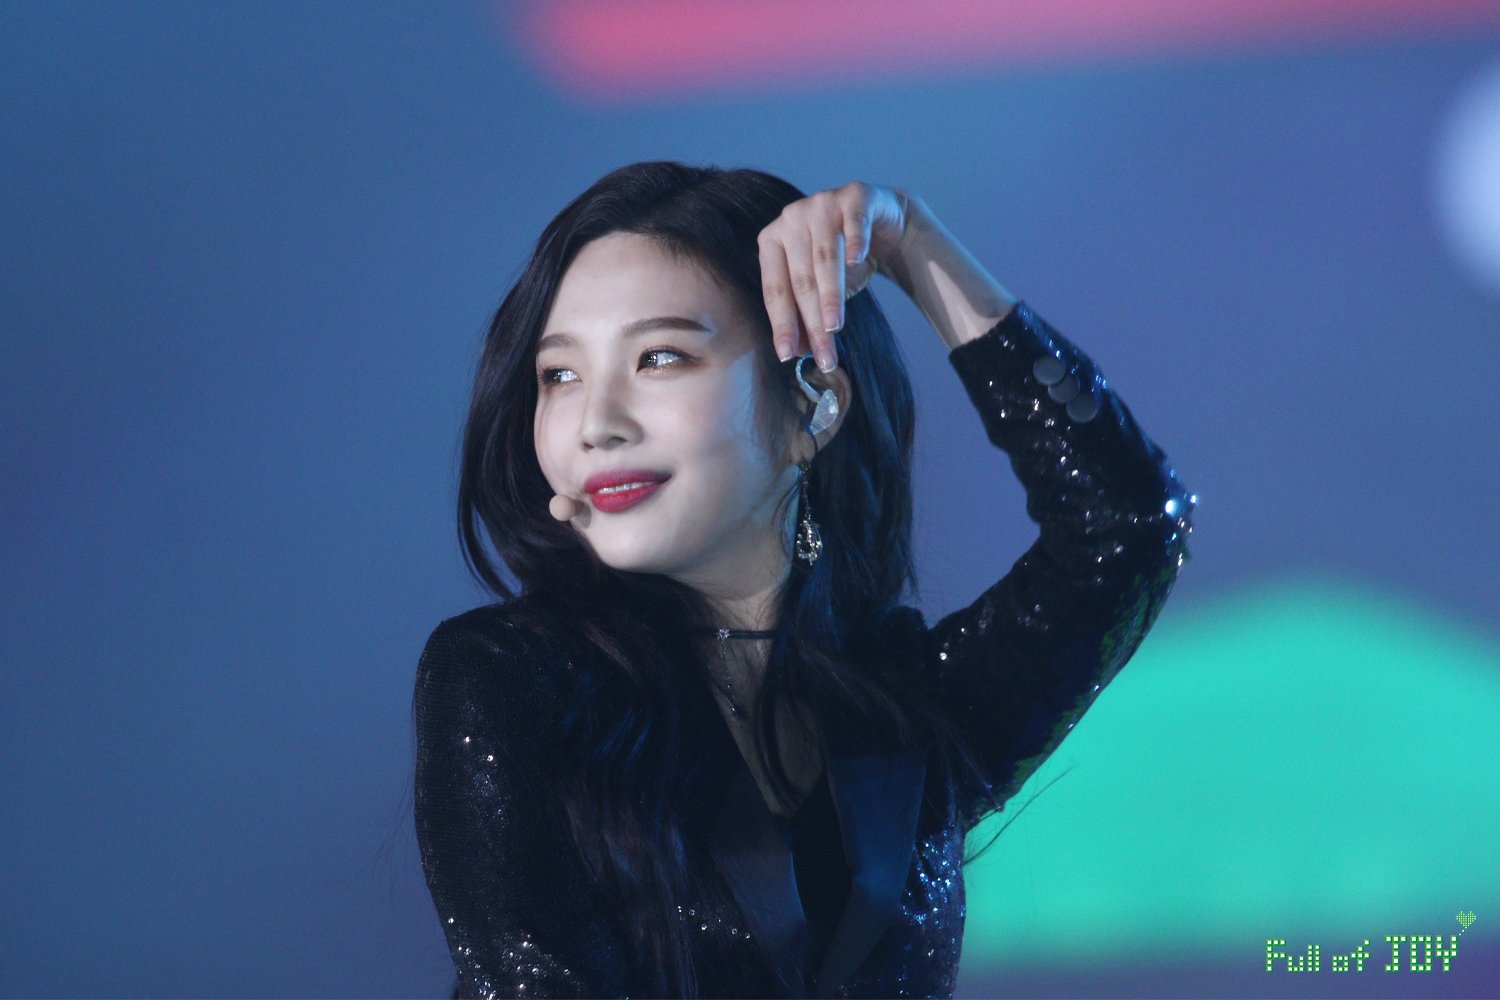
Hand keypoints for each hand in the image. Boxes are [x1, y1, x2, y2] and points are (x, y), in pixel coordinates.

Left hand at [756, 181, 911, 371]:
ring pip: (825, 257)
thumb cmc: (843, 261)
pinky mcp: (854, 196)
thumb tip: (798, 353)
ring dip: (831, 295)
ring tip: (835, 326)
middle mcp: (791, 218)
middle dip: (813, 321)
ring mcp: (822, 203)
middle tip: (825, 355)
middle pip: (802, 279)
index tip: (788, 355)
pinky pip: (854, 222)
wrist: (881, 223)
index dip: (782, 324)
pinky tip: (857, 260)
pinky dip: (855, 242)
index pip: (775, 289)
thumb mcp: (822, 291)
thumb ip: (807, 316)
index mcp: (773, 241)